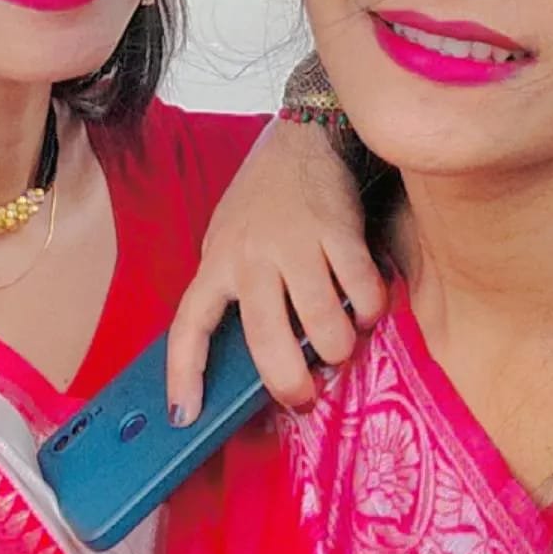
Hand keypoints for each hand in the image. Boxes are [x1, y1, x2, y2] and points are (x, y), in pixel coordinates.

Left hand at [168, 117, 386, 422]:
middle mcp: (251, 257)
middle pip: (267, 341)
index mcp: (217, 262)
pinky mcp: (338, 232)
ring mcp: (295, 244)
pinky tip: (368, 310)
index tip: (183, 415)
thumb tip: (254, 357)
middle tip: (306, 399)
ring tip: (342, 348)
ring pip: (323, 326)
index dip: (183, 375)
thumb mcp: (229, 241)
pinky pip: (362, 292)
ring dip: (339, 351)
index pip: (189, 326)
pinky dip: (370, 312)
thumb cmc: (264, 201)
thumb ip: (235, 290)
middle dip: (290, 384)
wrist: (302, 138)